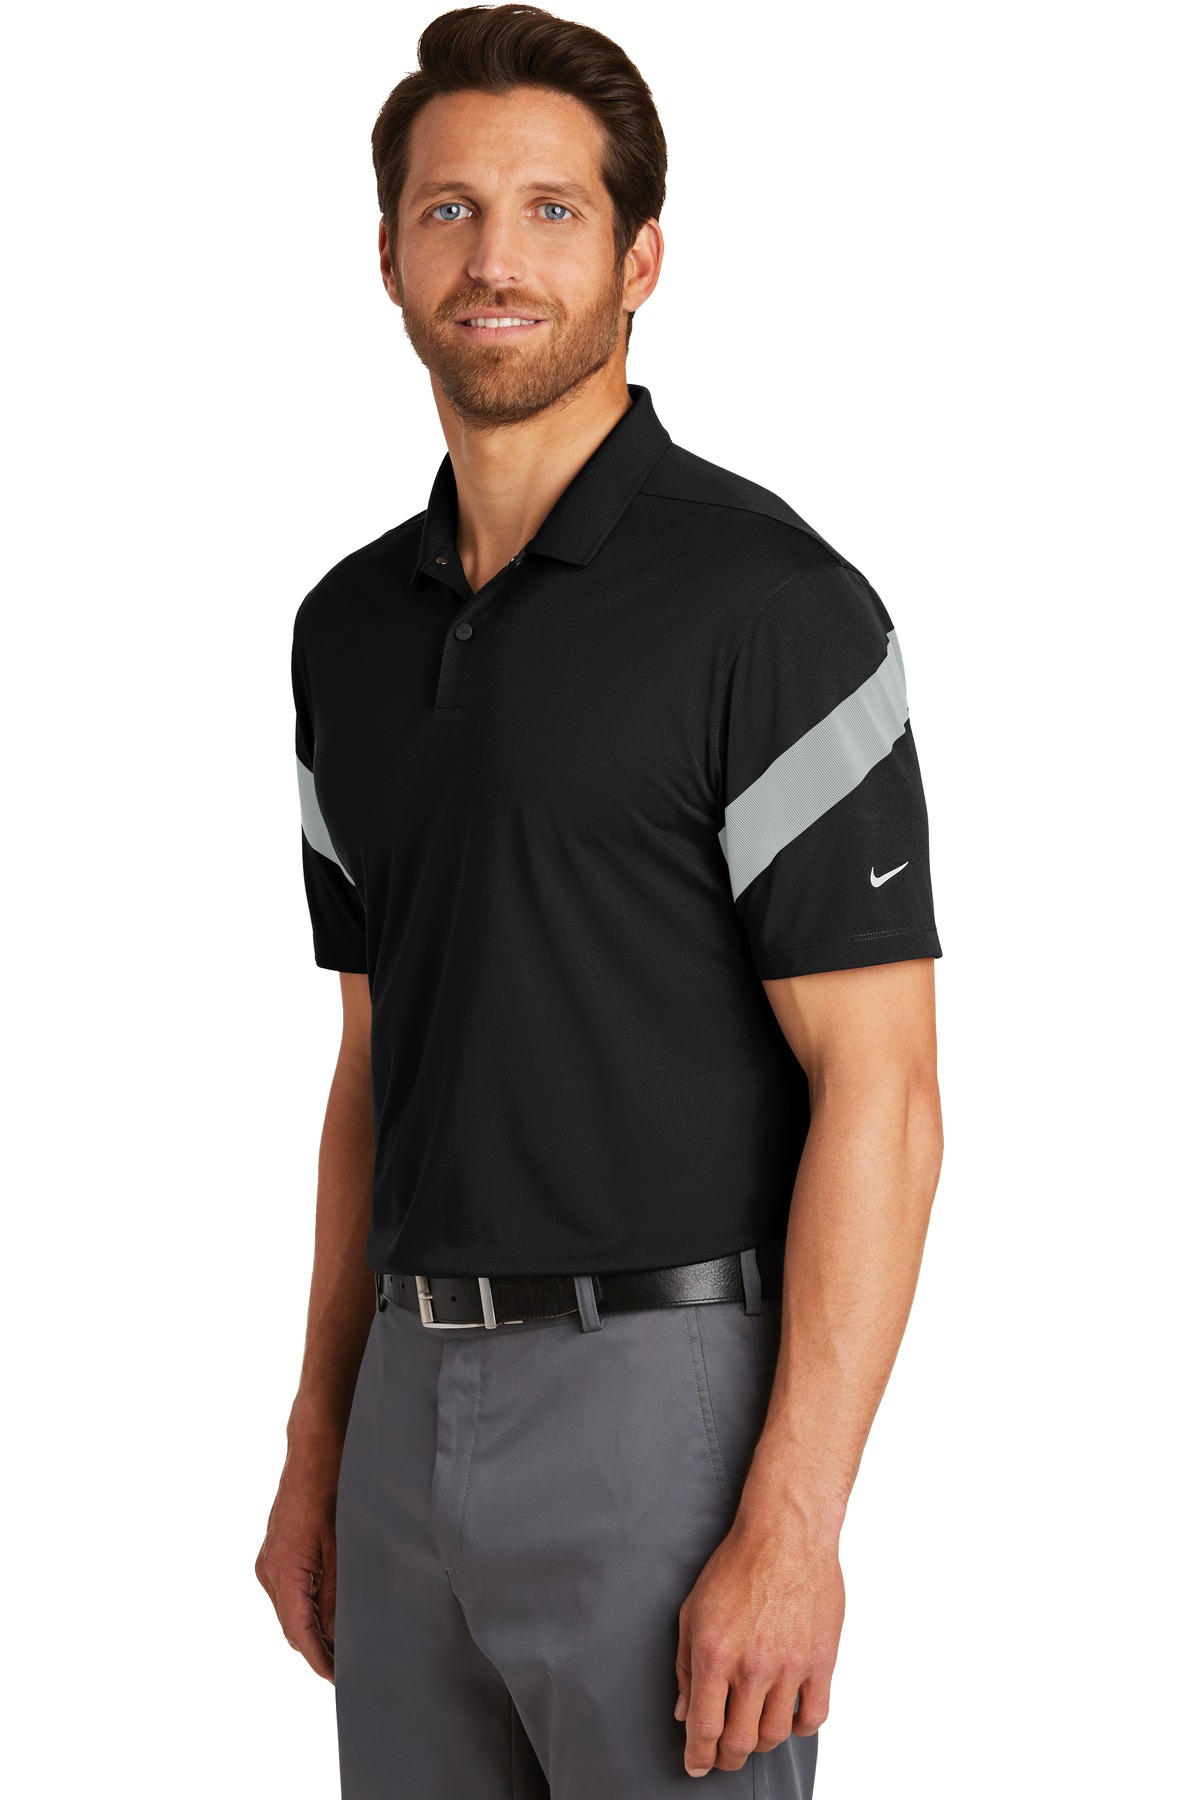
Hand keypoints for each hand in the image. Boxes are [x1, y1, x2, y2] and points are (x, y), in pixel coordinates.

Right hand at [255, 1442, 339, 1682]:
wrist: (315, 1444)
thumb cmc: (332, 1486)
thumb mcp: (342, 1545)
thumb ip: (336, 1593)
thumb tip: (334, 1635)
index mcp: (284, 1570)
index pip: (298, 1633)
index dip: (319, 1660)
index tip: (339, 1679)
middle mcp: (269, 1569)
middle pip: (291, 1625)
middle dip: (316, 1649)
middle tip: (348, 1667)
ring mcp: (269, 1559)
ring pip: (289, 1609)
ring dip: (311, 1628)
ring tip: (343, 1644)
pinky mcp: (276, 1549)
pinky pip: (288, 1590)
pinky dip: (306, 1606)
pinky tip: (329, 1610)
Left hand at [674, 1509, 843, 1776]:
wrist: (786, 1533)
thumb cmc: (737, 1565)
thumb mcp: (693, 1609)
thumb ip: (684, 1664)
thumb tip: (683, 1710)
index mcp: (714, 1652)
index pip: (704, 1727)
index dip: (698, 1755)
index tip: (697, 1764)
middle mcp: (751, 1666)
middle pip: (739, 1742)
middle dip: (726, 1758)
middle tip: (723, 1755)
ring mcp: (789, 1666)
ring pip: (775, 1735)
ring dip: (760, 1742)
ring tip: (753, 1730)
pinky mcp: (821, 1661)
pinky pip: (813, 1717)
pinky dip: (800, 1727)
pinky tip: (788, 1714)